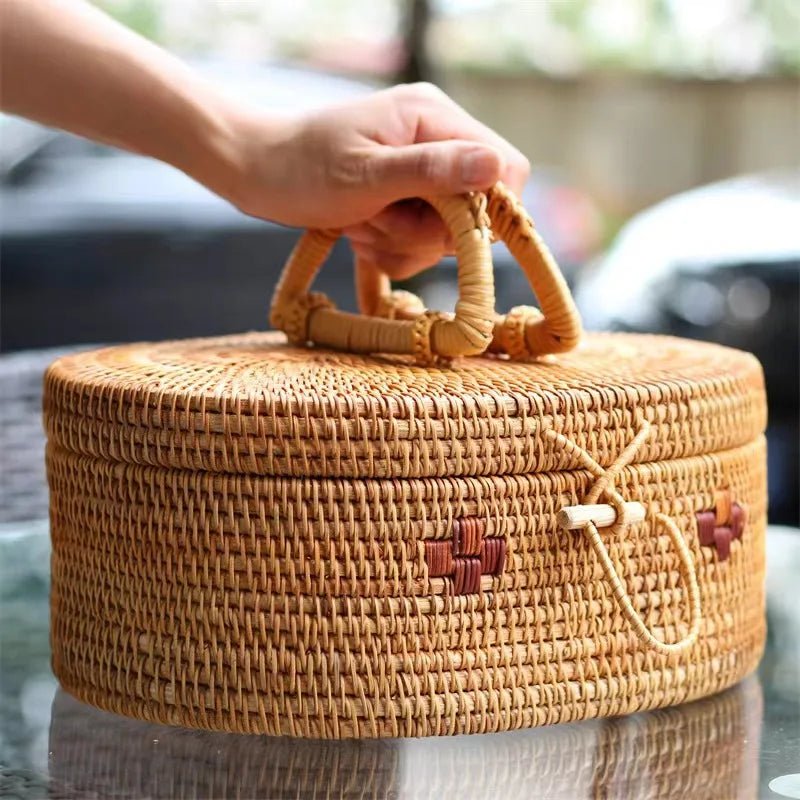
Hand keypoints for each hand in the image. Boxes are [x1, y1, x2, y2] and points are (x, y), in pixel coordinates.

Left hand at [224, 83, 529, 279]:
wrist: (254, 171)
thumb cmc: (301, 168)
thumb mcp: (366, 175)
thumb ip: (432, 171)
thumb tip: (496, 167)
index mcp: (433, 118)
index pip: (505, 167)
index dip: (486, 211)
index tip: (443, 230)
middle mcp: (434, 138)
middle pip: (474, 209)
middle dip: (426, 232)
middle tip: (378, 222)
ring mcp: (419, 168)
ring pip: (444, 231)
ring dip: (402, 242)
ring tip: (360, 224)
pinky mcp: (404, 194)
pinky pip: (420, 239)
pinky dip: (391, 248)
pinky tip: (359, 233)